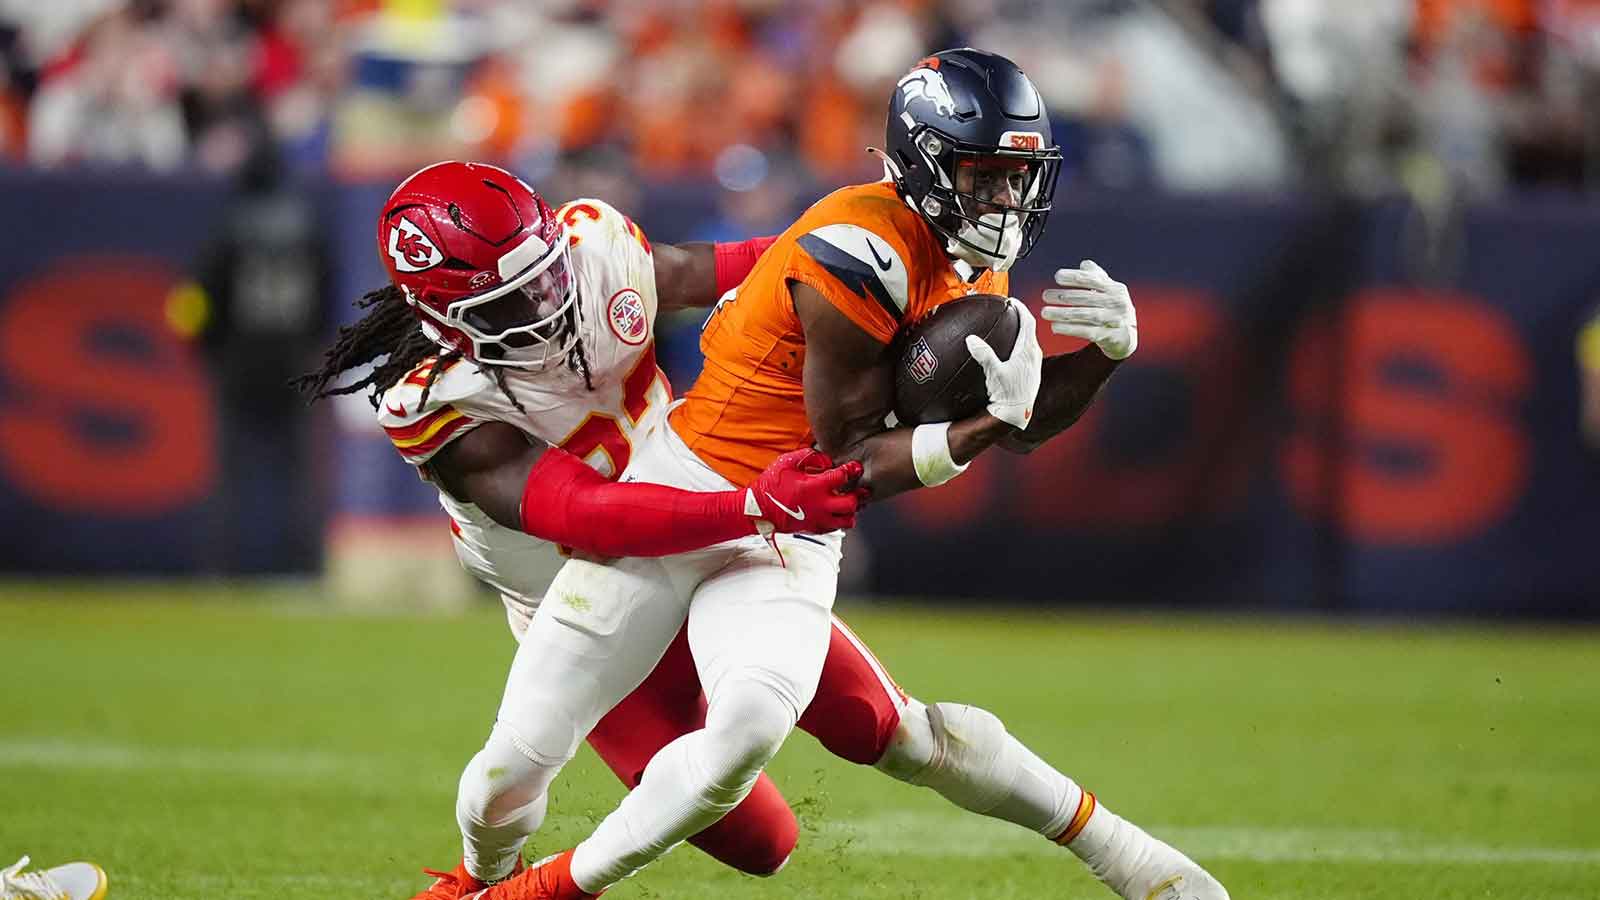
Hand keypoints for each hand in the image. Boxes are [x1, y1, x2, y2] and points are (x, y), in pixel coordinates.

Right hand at [746, 449, 863, 533]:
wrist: (758, 510)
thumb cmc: (771, 486)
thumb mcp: (786, 462)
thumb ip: (810, 456)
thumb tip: (827, 461)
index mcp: (814, 487)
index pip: (842, 477)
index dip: (851, 470)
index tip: (854, 467)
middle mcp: (819, 505)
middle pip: (851, 503)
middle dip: (857, 494)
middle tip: (856, 488)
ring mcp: (818, 519)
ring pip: (848, 520)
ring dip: (851, 510)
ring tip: (847, 502)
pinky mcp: (815, 528)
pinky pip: (837, 528)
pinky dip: (841, 520)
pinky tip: (836, 511)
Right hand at [964, 297, 1042, 429]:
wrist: (1016, 415)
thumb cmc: (1007, 394)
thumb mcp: (993, 373)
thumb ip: (983, 354)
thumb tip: (970, 339)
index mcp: (1028, 350)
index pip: (1028, 321)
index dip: (1021, 308)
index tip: (1012, 300)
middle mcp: (1035, 356)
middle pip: (1030, 329)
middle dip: (1020, 318)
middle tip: (1009, 310)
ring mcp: (1034, 366)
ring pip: (1029, 342)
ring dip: (1021, 332)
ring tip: (1009, 327)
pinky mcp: (1031, 375)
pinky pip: (1027, 353)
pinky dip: (1019, 346)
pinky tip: (1008, 352)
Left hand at [1040, 260, 1137, 359]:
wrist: (1126, 337)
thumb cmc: (1112, 309)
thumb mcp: (1109, 291)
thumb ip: (1096, 277)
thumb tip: (1084, 264)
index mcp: (1116, 288)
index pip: (1093, 280)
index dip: (1075, 277)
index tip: (1057, 277)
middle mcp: (1117, 303)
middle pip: (1086, 297)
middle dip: (1063, 296)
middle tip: (1045, 295)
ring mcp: (1115, 320)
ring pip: (1084, 315)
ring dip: (1062, 313)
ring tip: (1044, 312)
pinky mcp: (1109, 337)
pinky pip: (1086, 331)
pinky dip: (1069, 329)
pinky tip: (1055, 327)